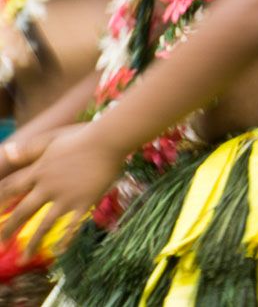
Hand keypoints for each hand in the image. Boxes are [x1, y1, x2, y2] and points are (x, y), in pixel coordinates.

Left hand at [0, 124, 116, 255]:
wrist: (109, 140)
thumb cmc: (82, 136)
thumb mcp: (52, 139)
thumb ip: (29, 149)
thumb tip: (5, 153)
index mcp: (39, 170)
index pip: (11, 189)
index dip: (0, 202)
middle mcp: (48, 186)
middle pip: (22, 212)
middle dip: (8, 230)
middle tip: (0, 245)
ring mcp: (66, 196)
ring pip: (44, 225)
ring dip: (32, 244)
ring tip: (24, 259)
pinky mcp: (84, 202)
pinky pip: (72, 225)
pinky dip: (65, 239)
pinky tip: (59, 251)